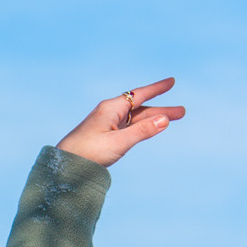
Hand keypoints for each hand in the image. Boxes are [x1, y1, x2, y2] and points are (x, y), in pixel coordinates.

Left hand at [57, 78, 185, 167]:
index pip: (139, 95)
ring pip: (136, 118)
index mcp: (111, 108)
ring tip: (172, 119)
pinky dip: (142, 126)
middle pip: (141, 108)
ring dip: (154, 118)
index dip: (157, 89)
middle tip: (182, 112)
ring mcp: (108, 124)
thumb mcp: (119, 142)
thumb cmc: (88, 152)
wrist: (65, 164)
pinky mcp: (106, 135)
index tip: (172, 82)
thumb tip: (165, 119)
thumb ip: (143, 131)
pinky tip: (150, 126)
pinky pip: (129, 127)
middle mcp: (110, 112)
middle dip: (161, 109)